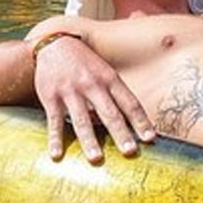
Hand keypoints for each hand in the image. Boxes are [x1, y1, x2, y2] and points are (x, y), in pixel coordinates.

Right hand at [32, 36, 154, 163]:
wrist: (54, 44)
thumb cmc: (85, 64)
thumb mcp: (104, 72)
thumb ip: (115, 95)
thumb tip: (130, 125)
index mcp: (109, 79)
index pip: (129, 103)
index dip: (141, 121)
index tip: (150, 139)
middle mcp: (92, 85)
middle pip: (109, 113)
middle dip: (120, 133)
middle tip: (130, 152)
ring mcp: (71, 91)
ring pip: (82, 119)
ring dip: (89, 141)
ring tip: (96, 159)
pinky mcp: (51, 97)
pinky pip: (54, 121)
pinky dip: (55, 139)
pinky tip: (57, 154)